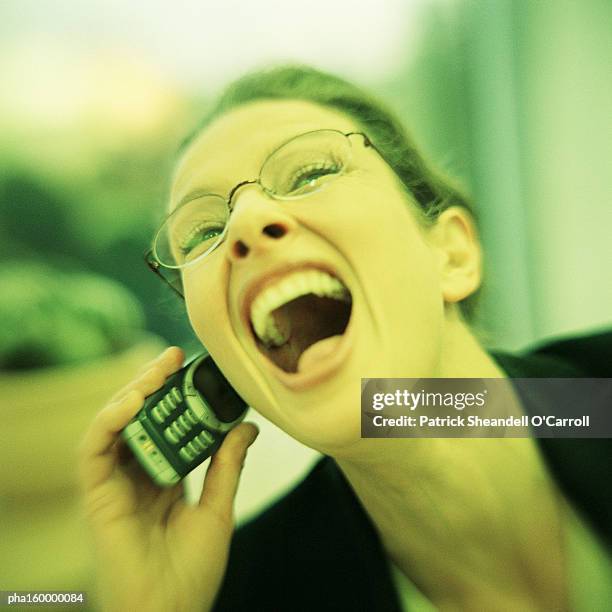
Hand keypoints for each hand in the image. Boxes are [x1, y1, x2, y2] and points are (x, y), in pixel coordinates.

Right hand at [78, 347, 257, 611]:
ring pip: (112, 424)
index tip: (194, 368)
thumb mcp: (218, 508)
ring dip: (131, 392)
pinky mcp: (97, 495)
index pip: (163, 423)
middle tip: (174, 356)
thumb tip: (247, 427)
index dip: (175, 394)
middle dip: (152, 382)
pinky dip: (109, 420)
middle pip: (137, 417)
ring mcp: (114, 483)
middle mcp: (135, 474)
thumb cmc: (191, 571)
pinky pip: (93, 450)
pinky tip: (134, 401)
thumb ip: (227, 466)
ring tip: (157, 370)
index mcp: (162, 475)